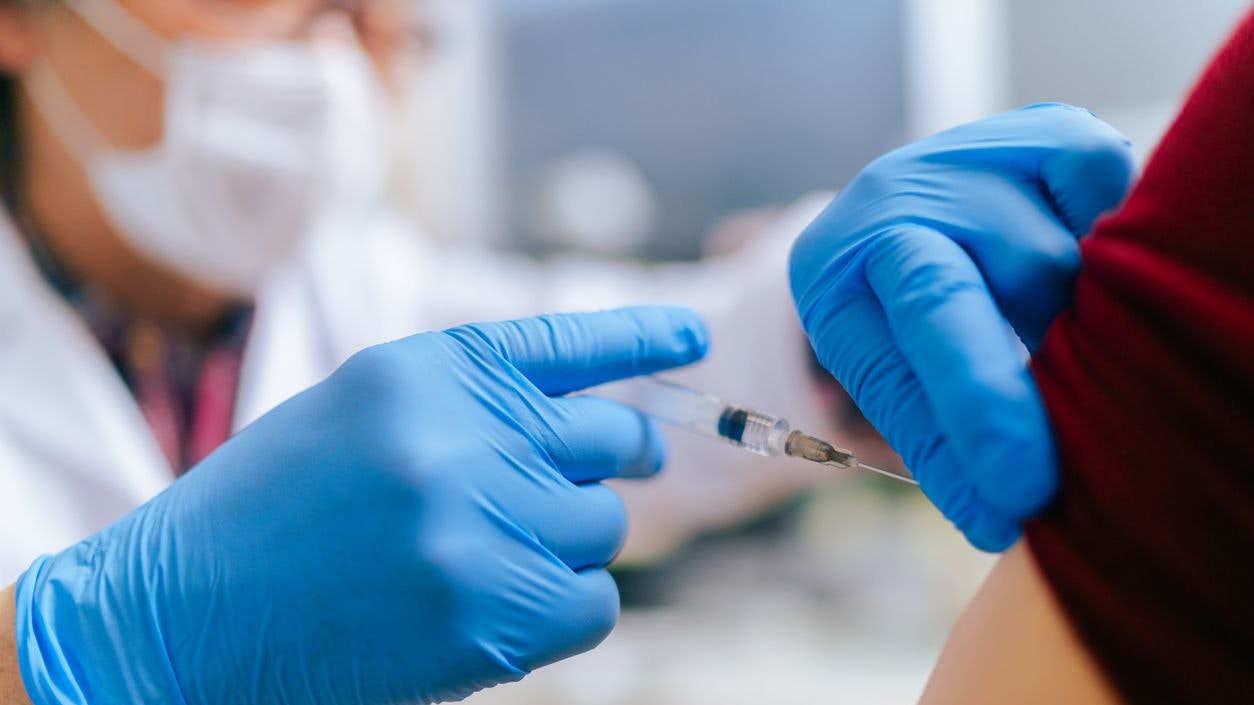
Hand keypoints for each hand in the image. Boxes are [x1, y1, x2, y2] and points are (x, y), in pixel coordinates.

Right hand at [14, 307, 707, 704]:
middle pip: (616, 441)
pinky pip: (595, 602)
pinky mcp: (490, 613)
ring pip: (603, 527)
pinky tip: (499, 608)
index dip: (645, 338)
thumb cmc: (272, 509)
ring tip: (489, 556)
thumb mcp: (365, 413)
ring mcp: (481, 523)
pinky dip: (565, 608)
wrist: (182, 610)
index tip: (697, 338)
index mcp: (430, 370)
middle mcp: (466, 434)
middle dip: (628, 457)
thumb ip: (471, 404)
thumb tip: (592, 428)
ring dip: (567, 542)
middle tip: (627, 469)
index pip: (570, 343)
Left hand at [790, 103, 1134, 549]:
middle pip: (953, 297)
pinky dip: (1109, 243)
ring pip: (1048, 264)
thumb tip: (1004, 519)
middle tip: (1033, 486)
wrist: (920, 206)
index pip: (901, 350)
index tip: (1005, 504)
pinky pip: (1105, 196)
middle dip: (996, 399)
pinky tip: (1085, 265)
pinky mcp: (1046, 129)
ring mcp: (967, 155)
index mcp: (836, 264)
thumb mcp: (892, 369)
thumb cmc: (904, 314)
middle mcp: (892, 196)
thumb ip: (934, 429)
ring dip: (1070, 326)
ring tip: (1058, 346)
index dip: (959, 426)